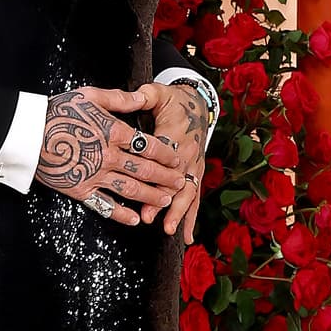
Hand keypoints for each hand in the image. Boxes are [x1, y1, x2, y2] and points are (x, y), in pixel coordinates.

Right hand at [36, 87, 188, 227]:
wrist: (26, 135)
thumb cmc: (56, 111)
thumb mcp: (88, 95)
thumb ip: (118, 99)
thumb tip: (142, 97)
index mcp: (113, 132)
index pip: (149, 146)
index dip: (167, 154)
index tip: (178, 159)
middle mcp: (108, 156)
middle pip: (146, 170)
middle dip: (167, 177)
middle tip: (180, 182)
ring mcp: (95, 176)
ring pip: (131, 189)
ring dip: (151, 196)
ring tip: (166, 200)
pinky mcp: (81, 190)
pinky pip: (106, 205)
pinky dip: (122, 214)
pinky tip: (135, 219)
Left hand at [133, 83, 209, 243]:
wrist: (197, 105)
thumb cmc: (172, 101)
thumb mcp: (157, 93)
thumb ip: (144, 95)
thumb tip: (133, 96)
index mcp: (176, 133)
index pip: (165, 155)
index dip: (155, 171)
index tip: (142, 185)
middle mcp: (188, 152)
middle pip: (177, 180)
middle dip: (165, 200)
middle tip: (151, 217)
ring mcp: (194, 165)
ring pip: (188, 192)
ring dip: (179, 213)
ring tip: (169, 230)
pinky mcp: (195, 174)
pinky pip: (194, 198)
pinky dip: (190, 218)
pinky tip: (187, 237)